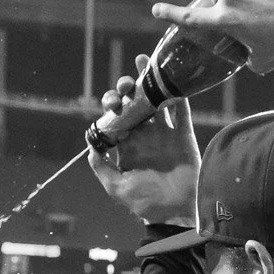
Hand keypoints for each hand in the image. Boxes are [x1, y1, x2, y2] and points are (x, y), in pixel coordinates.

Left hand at [88, 65, 200, 226]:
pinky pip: (181, 112)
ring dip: (149, 81)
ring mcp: (165, 134)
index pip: (116, 117)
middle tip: (126, 87)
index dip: (112, 105)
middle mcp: (144, 136)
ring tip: (143, 61)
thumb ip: (101, 166)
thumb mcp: (117, 188)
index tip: (112, 104)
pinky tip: (169, 78)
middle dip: (127, 89)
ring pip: (156, 101)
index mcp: (127, 145)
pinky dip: (177, 95)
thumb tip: (90, 142)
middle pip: (134, 103)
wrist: (177, 213)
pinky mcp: (183, 136)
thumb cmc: (145, 204)